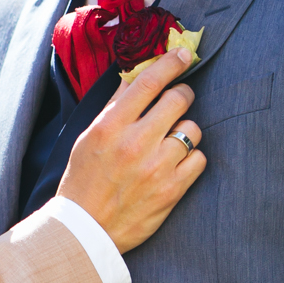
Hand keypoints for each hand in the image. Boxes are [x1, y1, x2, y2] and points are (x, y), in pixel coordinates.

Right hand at [55, 46, 207, 252]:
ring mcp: (157, 167)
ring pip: (192, 128)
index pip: (148, 82)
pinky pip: (199, 159)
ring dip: (185, 130)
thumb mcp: (88, 136)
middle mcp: (135, 143)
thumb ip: (114, 106)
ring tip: (170, 141)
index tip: (184, 54)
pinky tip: (175, 163)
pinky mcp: (173, 189)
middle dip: (181, 95)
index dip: (171, 62)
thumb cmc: (84, 179)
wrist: (86, 228)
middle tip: (176, 100)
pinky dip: (191, 158)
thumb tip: (135, 75)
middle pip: (178, 99)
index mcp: (110, 126)